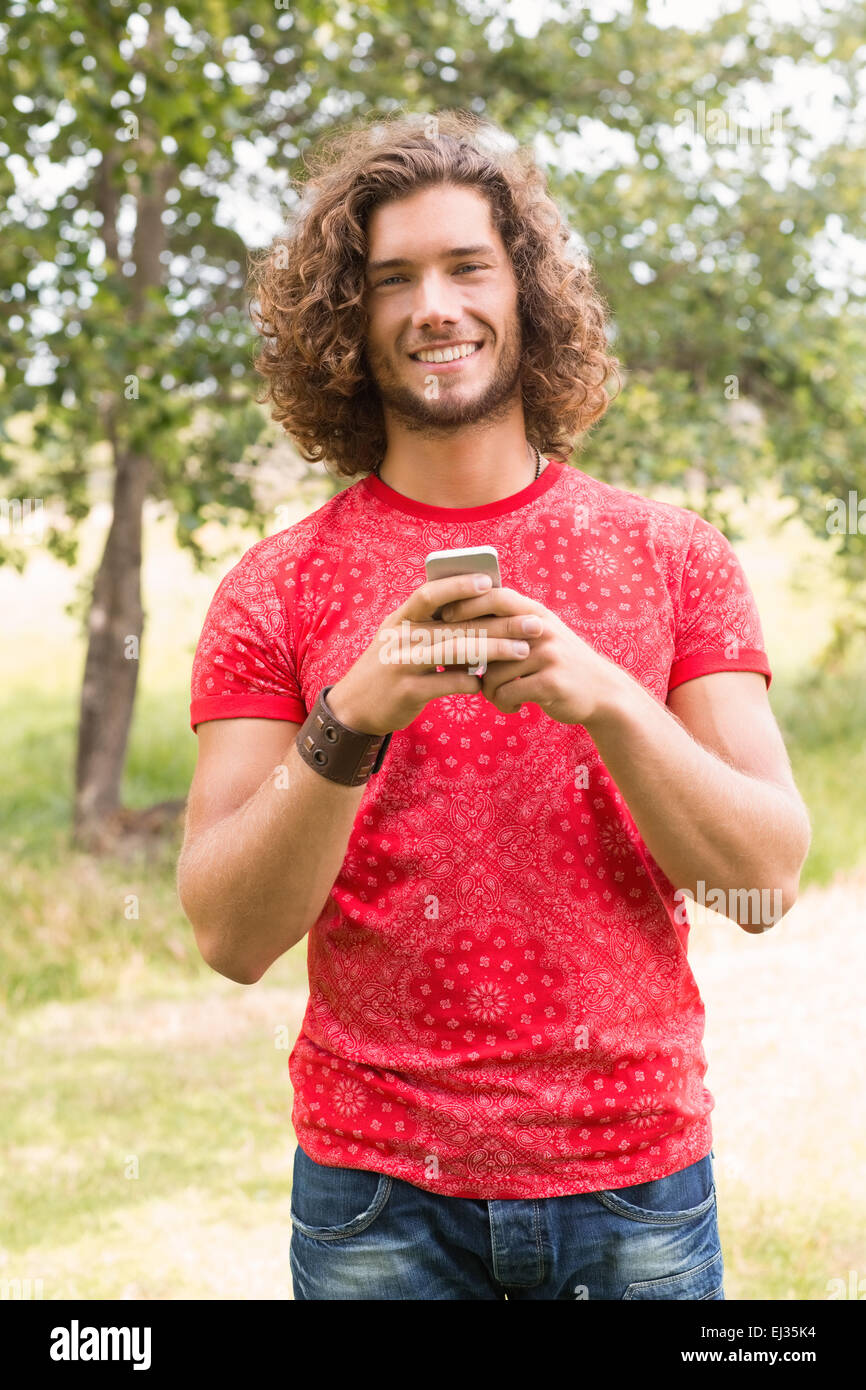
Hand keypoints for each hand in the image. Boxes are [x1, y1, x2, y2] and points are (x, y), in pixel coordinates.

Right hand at [327, 573, 538, 735]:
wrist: (353, 708)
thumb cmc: (388, 668)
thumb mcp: (400, 639)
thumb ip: (430, 625)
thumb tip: (477, 612)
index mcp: (400, 619)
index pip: (429, 594)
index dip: (458, 585)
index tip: (489, 581)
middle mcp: (400, 637)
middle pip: (456, 624)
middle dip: (499, 623)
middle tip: (532, 622)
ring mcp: (402, 664)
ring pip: (457, 652)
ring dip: (495, 651)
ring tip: (523, 651)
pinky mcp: (407, 692)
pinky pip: (447, 684)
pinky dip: (471, 683)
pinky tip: (486, 684)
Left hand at [439, 586, 627, 725]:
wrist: (602, 692)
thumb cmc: (558, 663)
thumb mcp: (539, 634)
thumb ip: (509, 623)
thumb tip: (457, 617)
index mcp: (536, 612)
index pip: (495, 596)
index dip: (466, 604)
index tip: (443, 617)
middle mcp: (541, 629)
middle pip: (488, 636)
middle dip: (466, 655)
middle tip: (456, 669)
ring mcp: (547, 655)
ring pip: (492, 674)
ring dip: (489, 691)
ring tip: (499, 695)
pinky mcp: (550, 683)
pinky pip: (506, 693)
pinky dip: (504, 703)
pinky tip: (513, 706)